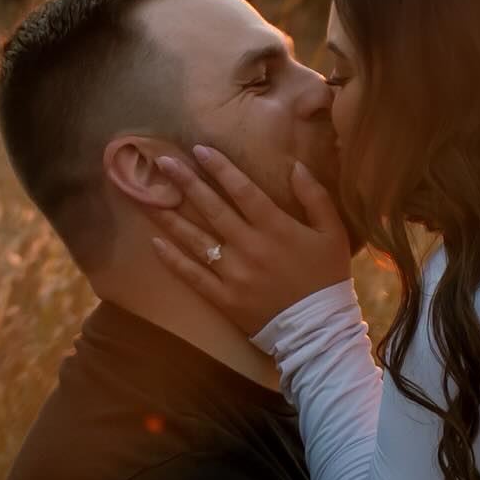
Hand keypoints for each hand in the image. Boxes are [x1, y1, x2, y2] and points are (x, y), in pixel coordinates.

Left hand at [149, 145, 352, 336]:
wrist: (319, 330)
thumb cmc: (327, 277)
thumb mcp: (333, 233)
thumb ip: (315, 197)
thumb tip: (296, 166)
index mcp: (276, 228)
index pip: (243, 190)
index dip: (220, 168)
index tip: (199, 149)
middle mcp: (249, 246)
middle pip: (212, 208)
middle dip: (186, 182)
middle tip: (162, 162)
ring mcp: (233, 273)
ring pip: (195, 239)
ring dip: (170, 217)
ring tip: (146, 197)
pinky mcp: (223, 298)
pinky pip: (193, 276)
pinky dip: (173, 260)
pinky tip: (154, 243)